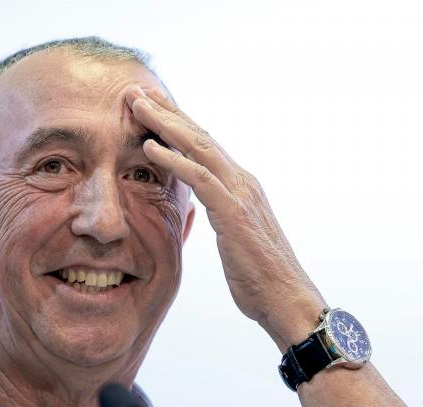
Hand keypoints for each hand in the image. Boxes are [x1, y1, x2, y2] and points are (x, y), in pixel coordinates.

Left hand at [126, 85, 326, 351]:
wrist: (287, 301)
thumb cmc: (260, 277)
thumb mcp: (237, 237)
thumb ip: (223, 215)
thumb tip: (209, 208)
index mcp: (241, 186)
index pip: (205, 146)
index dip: (177, 123)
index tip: (151, 106)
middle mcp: (242, 181)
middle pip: (199, 136)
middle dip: (167, 111)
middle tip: (137, 90)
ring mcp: (240, 194)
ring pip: (198, 147)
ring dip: (164, 124)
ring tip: (136, 104)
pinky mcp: (234, 213)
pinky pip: (200, 178)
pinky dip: (174, 160)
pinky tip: (151, 147)